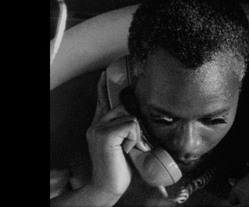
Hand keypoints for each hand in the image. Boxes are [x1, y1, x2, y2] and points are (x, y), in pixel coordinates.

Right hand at [86, 72, 150, 196]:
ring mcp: (99, 128)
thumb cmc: (120, 167)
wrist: (108, 186)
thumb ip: (125, 130)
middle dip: (135, 126)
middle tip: (132, 146)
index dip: (103, 87)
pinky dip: (134, 139)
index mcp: (100, 126)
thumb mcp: (124, 144)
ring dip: (136, 136)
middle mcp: (97, 124)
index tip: (104, 74)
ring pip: (131, 118)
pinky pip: (131, 126)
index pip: (103, 101)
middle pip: (124, 109)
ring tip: (128, 151)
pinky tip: (126, 151)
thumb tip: (138, 120)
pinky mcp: (105, 134)